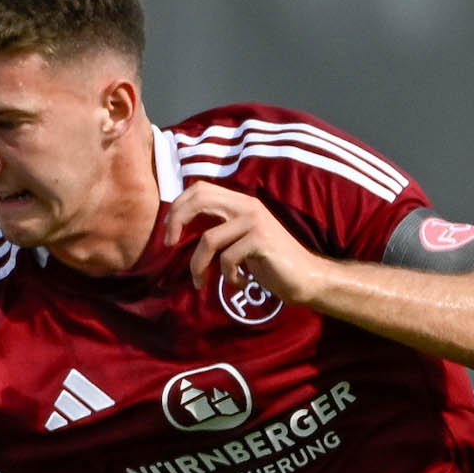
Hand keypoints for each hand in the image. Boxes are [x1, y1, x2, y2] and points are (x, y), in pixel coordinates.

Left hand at [163, 184, 336, 312]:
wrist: (305, 277)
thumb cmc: (269, 261)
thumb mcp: (239, 240)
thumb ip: (219, 228)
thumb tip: (179, 229)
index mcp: (240, 203)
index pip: (200, 188)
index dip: (178, 207)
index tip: (169, 233)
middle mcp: (247, 206)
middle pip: (200, 199)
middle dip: (176, 222)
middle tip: (168, 246)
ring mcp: (255, 222)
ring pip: (208, 239)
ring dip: (198, 267)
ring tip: (200, 283)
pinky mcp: (261, 241)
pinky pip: (227, 258)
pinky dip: (227, 276)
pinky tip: (238, 283)